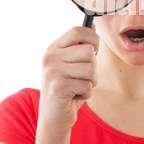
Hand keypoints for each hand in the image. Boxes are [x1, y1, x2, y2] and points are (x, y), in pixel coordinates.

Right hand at [35, 25, 98, 143]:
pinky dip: (86, 93)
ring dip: (91, 81)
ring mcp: (53, 71)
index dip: (93, 40)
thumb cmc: (68, 89)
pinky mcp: (58, 87)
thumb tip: (93, 25)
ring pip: (91, 68)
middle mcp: (50, 57)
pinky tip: (74, 96)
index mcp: (54, 48)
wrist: (53, 118)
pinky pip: (88, 85)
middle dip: (93, 67)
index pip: (78, 31)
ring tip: (78, 87)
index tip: (92, 52)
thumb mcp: (72, 64)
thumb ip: (80, 45)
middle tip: (81, 78)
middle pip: (89, 51)